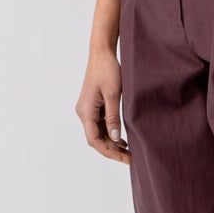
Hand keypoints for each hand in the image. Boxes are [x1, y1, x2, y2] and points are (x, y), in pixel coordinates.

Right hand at [77, 47, 129, 164]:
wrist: (102, 53)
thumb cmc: (108, 70)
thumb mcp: (113, 94)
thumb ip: (113, 117)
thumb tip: (114, 138)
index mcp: (86, 111)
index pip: (94, 140)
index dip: (109, 152)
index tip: (124, 158)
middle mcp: (83, 112)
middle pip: (95, 139)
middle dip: (111, 150)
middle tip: (129, 158)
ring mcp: (87, 109)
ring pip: (98, 133)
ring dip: (111, 143)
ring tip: (127, 151)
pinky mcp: (93, 106)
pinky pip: (100, 125)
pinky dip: (110, 133)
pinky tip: (121, 139)